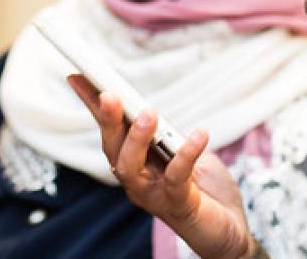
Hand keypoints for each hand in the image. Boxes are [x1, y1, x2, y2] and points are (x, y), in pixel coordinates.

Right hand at [66, 75, 256, 258]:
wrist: (227, 231)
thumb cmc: (204, 189)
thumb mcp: (182, 152)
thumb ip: (166, 135)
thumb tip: (145, 110)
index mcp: (134, 162)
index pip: (108, 129)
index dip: (91, 104)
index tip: (78, 75)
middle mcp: (135, 179)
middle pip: (112, 147)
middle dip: (107, 119)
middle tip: (108, 94)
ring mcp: (152, 194)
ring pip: (129, 166)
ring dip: (135, 138)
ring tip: (146, 113)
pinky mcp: (178, 204)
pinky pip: (177, 176)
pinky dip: (187, 153)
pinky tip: (200, 133)